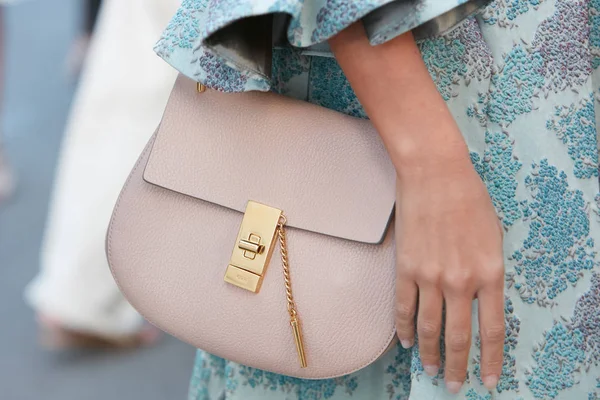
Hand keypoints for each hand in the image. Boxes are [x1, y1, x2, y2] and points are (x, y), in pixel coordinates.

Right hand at [394, 158, 504, 393]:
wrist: (435, 174)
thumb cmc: (469, 198)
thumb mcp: (494, 237)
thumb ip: (489, 272)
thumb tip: (480, 300)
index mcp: (490, 273)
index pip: (492, 329)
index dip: (491, 360)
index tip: (488, 380)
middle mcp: (461, 281)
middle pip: (459, 337)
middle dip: (457, 367)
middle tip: (453, 385)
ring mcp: (430, 277)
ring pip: (429, 328)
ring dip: (430, 354)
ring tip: (430, 370)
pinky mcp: (406, 268)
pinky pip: (402, 307)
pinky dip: (404, 329)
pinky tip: (407, 342)